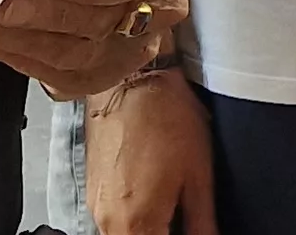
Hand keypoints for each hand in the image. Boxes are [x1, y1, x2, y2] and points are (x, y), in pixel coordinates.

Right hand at [83, 73, 219, 234]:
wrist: (131, 76)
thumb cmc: (166, 116)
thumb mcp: (198, 176)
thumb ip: (202, 223)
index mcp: (137, 223)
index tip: (193, 229)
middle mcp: (108, 220)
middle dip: (164, 234)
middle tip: (185, 219)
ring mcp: (96, 204)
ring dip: (150, 228)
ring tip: (172, 207)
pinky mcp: (93, 188)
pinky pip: (114, 219)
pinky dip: (135, 218)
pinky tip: (155, 196)